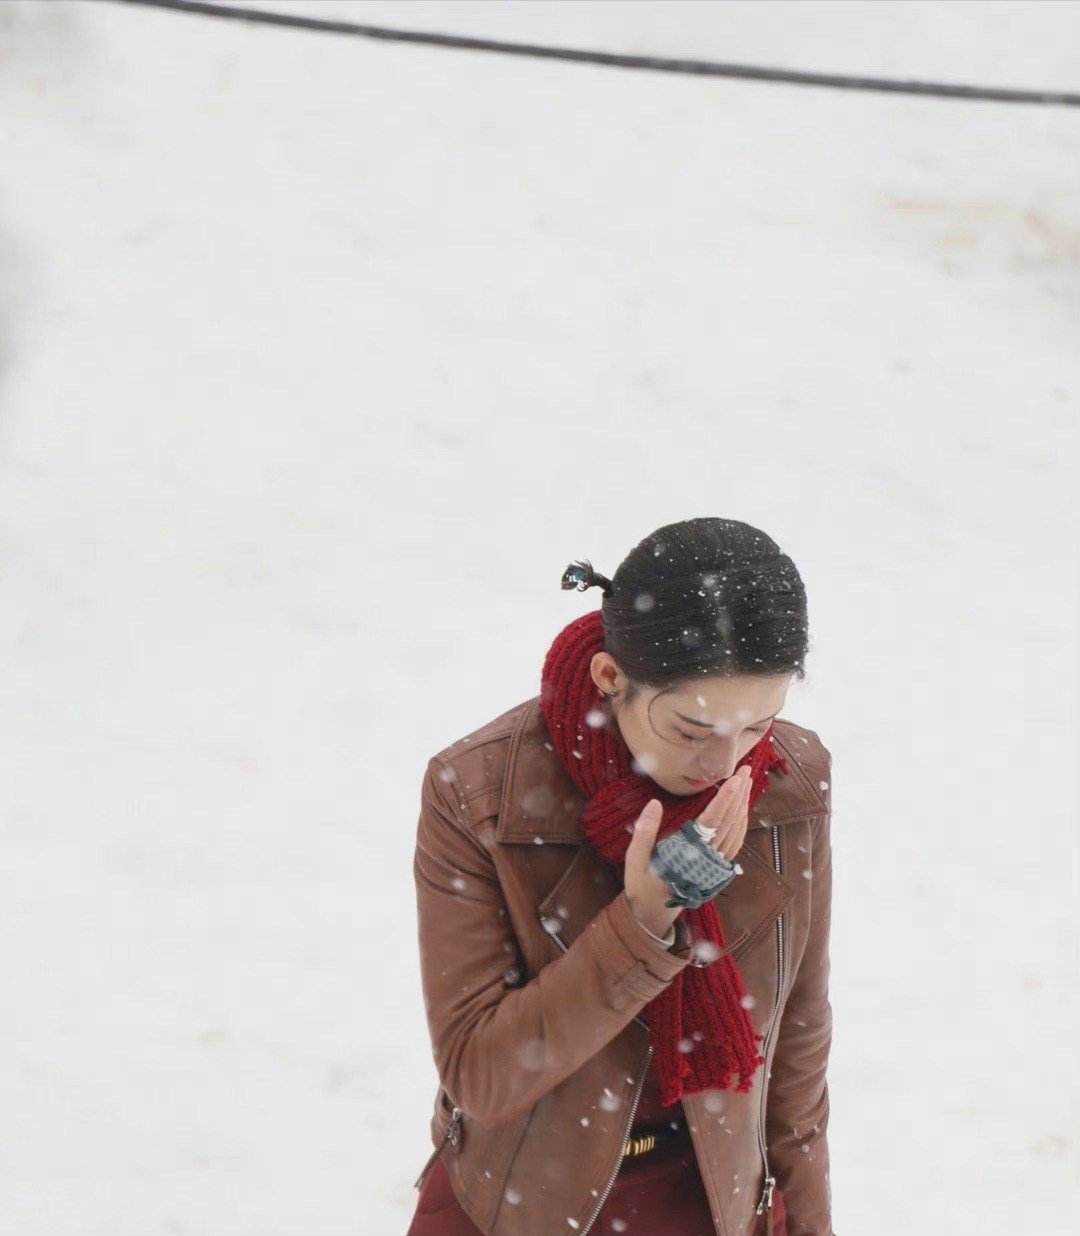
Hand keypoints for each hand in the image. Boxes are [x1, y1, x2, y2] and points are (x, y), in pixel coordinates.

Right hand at [625, 766, 752, 937]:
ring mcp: (714, 864)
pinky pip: (735, 841)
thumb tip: (654, 803)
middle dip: (739, 795)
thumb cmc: (642, 887)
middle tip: (745, 770)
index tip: (734, 781)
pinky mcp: (716, 866)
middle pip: (729, 822)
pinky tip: (741, 808)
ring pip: (736, 831)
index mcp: (688, 855)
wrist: (654, 915)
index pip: (711, 823)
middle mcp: (707, 859)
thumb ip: (644, 833)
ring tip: (746, 782)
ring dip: (742, 805)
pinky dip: (741, 822)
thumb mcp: (635, 862)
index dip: (724, 801)